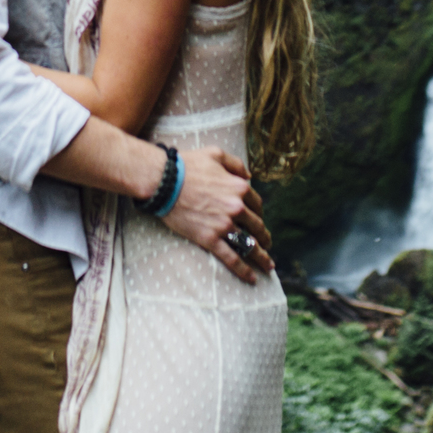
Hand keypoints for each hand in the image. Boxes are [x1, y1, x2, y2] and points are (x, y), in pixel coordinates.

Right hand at [161, 146, 272, 283]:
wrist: (164, 181)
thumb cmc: (188, 165)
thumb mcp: (216, 154)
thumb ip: (236, 164)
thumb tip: (249, 176)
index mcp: (239, 188)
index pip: (256, 204)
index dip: (257, 211)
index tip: (256, 218)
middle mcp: (236, 208)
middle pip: (256, 225)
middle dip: (263, 235)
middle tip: (266, 243)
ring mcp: (224, 225)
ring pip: (249, 245)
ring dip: (261, 256)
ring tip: (268, 265)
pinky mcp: (210, 239)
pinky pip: (231, 258)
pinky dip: (244, 270)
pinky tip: (252, 278)